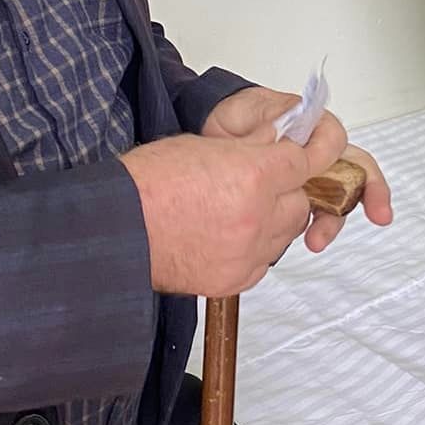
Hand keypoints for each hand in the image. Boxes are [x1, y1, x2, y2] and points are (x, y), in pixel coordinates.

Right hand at [121, 132, 340, 296]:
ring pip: (286, 233)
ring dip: (274, 221)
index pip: (306, 160)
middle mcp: (257, 216)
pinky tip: (227, 234)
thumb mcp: (205, 145)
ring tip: (238, 210)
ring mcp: (247, 252)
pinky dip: (255, 248)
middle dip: (287, 190)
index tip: (306, 150)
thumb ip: (250, 149)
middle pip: (301, 202)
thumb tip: (278, 145)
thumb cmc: (148, 182)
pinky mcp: (235, 279)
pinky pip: (264, 260)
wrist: (117, 228)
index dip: (305, 153)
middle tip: (260, 184)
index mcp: (252, 175)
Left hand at [203, 87, 392, 253]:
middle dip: (372, 194)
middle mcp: (320, 153)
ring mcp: (313, 177)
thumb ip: (279, 127)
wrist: (220, 135)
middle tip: (380, 214)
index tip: (318, 167)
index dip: (334, 154)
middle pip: (355, 172)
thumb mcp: (257, 115)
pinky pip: (315, 215)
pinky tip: (307, 239)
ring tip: (317, 240)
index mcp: (314, 127)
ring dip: (333, 222)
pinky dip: (314, 229)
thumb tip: (292, 144)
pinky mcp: (299, 198)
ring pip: (338, 200)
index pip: (337, 139)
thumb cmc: (242, 118)